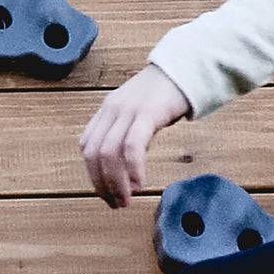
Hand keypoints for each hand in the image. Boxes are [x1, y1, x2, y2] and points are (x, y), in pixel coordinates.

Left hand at [79, 67, 192, 207]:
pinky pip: (132, 146)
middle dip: (102, 184)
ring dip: (116, 182)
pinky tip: (139, 183)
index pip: (87, 147)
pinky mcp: (147, 112)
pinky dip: (132, 169)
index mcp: (107, 110)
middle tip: (116, 204)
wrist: (186, 69)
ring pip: (109, 153)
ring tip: (127, 199)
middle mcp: (112, 109)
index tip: (106, 195)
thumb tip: (124, 168)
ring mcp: (128, 110)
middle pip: (94, 153)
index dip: (93, 175)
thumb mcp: (137, 113)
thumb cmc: (164, 95)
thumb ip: (127, 134)